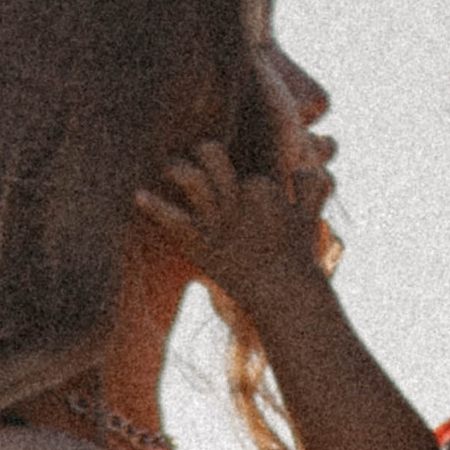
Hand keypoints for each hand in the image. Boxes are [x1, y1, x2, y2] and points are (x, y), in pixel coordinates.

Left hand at [134, 138, 327, 316]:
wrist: (285, 296)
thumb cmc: (298, 259)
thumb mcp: (309, 220)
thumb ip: (312, 190)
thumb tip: (304, 169)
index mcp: (264, 190)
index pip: (243, 169)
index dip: (242, 180)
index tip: (244, 192)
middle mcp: (238, 201)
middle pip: (212, 158)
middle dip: (204, 153)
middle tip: (199, 157)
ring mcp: (218, 223)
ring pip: (194, 183)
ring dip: (179, 172)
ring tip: (170, 169)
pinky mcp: (202, 246)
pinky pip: (175, 222)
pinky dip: (155, 208)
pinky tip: (137, 196)